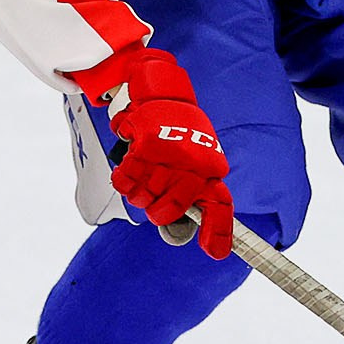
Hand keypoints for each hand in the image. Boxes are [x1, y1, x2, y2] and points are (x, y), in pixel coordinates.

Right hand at [101, 48, 235, 257]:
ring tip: (140, 176)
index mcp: (211, 169)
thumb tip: (177, 233)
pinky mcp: (147, 147)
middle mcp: (194, 165)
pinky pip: (127, 181)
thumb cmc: (176, 130)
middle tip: (151, 199)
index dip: (219, 232)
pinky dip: (123, 180)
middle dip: (155, 210)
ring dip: (136, 193)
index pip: (220, 205)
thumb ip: (188, 192)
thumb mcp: (193, 158)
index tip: (214, 253)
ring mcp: (171, 157)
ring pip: (144, 198)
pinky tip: (128, 170)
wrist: (162, 90)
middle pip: (169, 210)